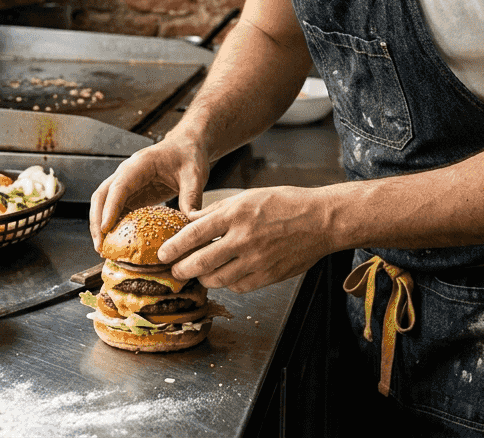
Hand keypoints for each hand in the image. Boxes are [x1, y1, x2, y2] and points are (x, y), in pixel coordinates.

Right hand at [89, 135, 209, 249]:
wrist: (187, 146)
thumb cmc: (188, 155)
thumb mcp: (195, 175)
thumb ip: (192, 197)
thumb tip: (190, 223)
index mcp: (140, 164)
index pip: (119, 186)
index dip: (110, 208)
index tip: (105, 228)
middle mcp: (127, 172)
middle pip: (102, 195)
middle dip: (97, 220)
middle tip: (100, 245)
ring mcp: (126, 183)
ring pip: (103, 203)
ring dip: (100, 224)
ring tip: (103, 249)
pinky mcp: (131, 193)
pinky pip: (116, 209)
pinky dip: (112, 224)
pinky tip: (115, 242)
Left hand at [158, 186, 334, 292]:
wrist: (321, 220)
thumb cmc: (286, 204)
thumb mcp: (249, 197)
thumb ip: (218, 211)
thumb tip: (191, 221)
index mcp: (236, 214)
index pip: (194, 234)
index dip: (174, 247)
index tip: (162, 254)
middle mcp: (244, 238)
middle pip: (201, 262)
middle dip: (182, 269)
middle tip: (175, 271)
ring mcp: (257, 259)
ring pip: (218, 279)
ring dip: (203, 278)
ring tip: (198, 274)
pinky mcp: (268, 275)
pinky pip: (239, 286)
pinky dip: (227, 283)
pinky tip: (225, 276)